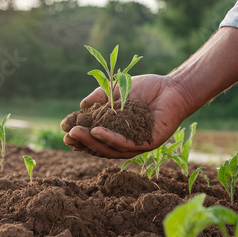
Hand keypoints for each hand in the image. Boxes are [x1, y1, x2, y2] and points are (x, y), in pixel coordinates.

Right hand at [61, 74, 193, 157]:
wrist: (172, 88)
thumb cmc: (147, 88)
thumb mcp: (117, 90)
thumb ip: (100, 98)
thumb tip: (81, 106)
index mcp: (117, 130)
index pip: (95, 137)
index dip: (80, 134)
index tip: (65, 129)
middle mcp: (125, 140)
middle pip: (99, 146)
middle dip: (82, 142)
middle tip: (67, 136)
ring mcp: (136, 144)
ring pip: (109, 149)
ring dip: (91, 142)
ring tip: (77, 134)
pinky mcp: (147, 144)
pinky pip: (125, 144)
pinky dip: (109, 138)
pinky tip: (96, 131)